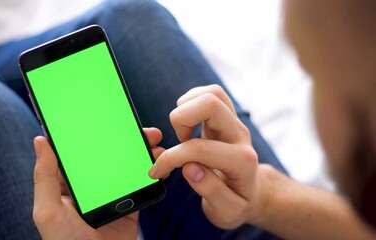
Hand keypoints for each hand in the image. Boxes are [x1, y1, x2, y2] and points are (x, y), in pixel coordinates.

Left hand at [33, 128, 163, 239]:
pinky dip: (151, 171)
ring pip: (127, 165)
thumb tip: (40, 140)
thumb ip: (44, 177)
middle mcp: (91, 186)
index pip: (80, 152)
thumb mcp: (48, 210)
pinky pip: (141, 183)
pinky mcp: (130, 204)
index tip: (105, 116)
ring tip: (153, 141)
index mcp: (69, 184)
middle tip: (139, 128)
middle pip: (108, 155)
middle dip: (124, 139)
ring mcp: (112, 194)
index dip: (93, 133)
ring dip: (141, 152)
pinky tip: (158, 162)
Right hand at [148, 85, 268, 228]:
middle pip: (211, 103)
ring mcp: (235, 123)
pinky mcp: (228, 116)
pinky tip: (187, 124)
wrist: (252, 191)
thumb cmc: (237, 202)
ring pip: (212, 93)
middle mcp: (240, 136)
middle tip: (179, 140)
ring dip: (187, 107)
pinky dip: (191, 102)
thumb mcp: (227, 211)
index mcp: (241, 162)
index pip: (201, 149)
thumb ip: (210, 191)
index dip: (172, 158)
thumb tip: (189, 168)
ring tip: (183, 132)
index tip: (158, 170)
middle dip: (181, 119)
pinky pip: (211, 93)